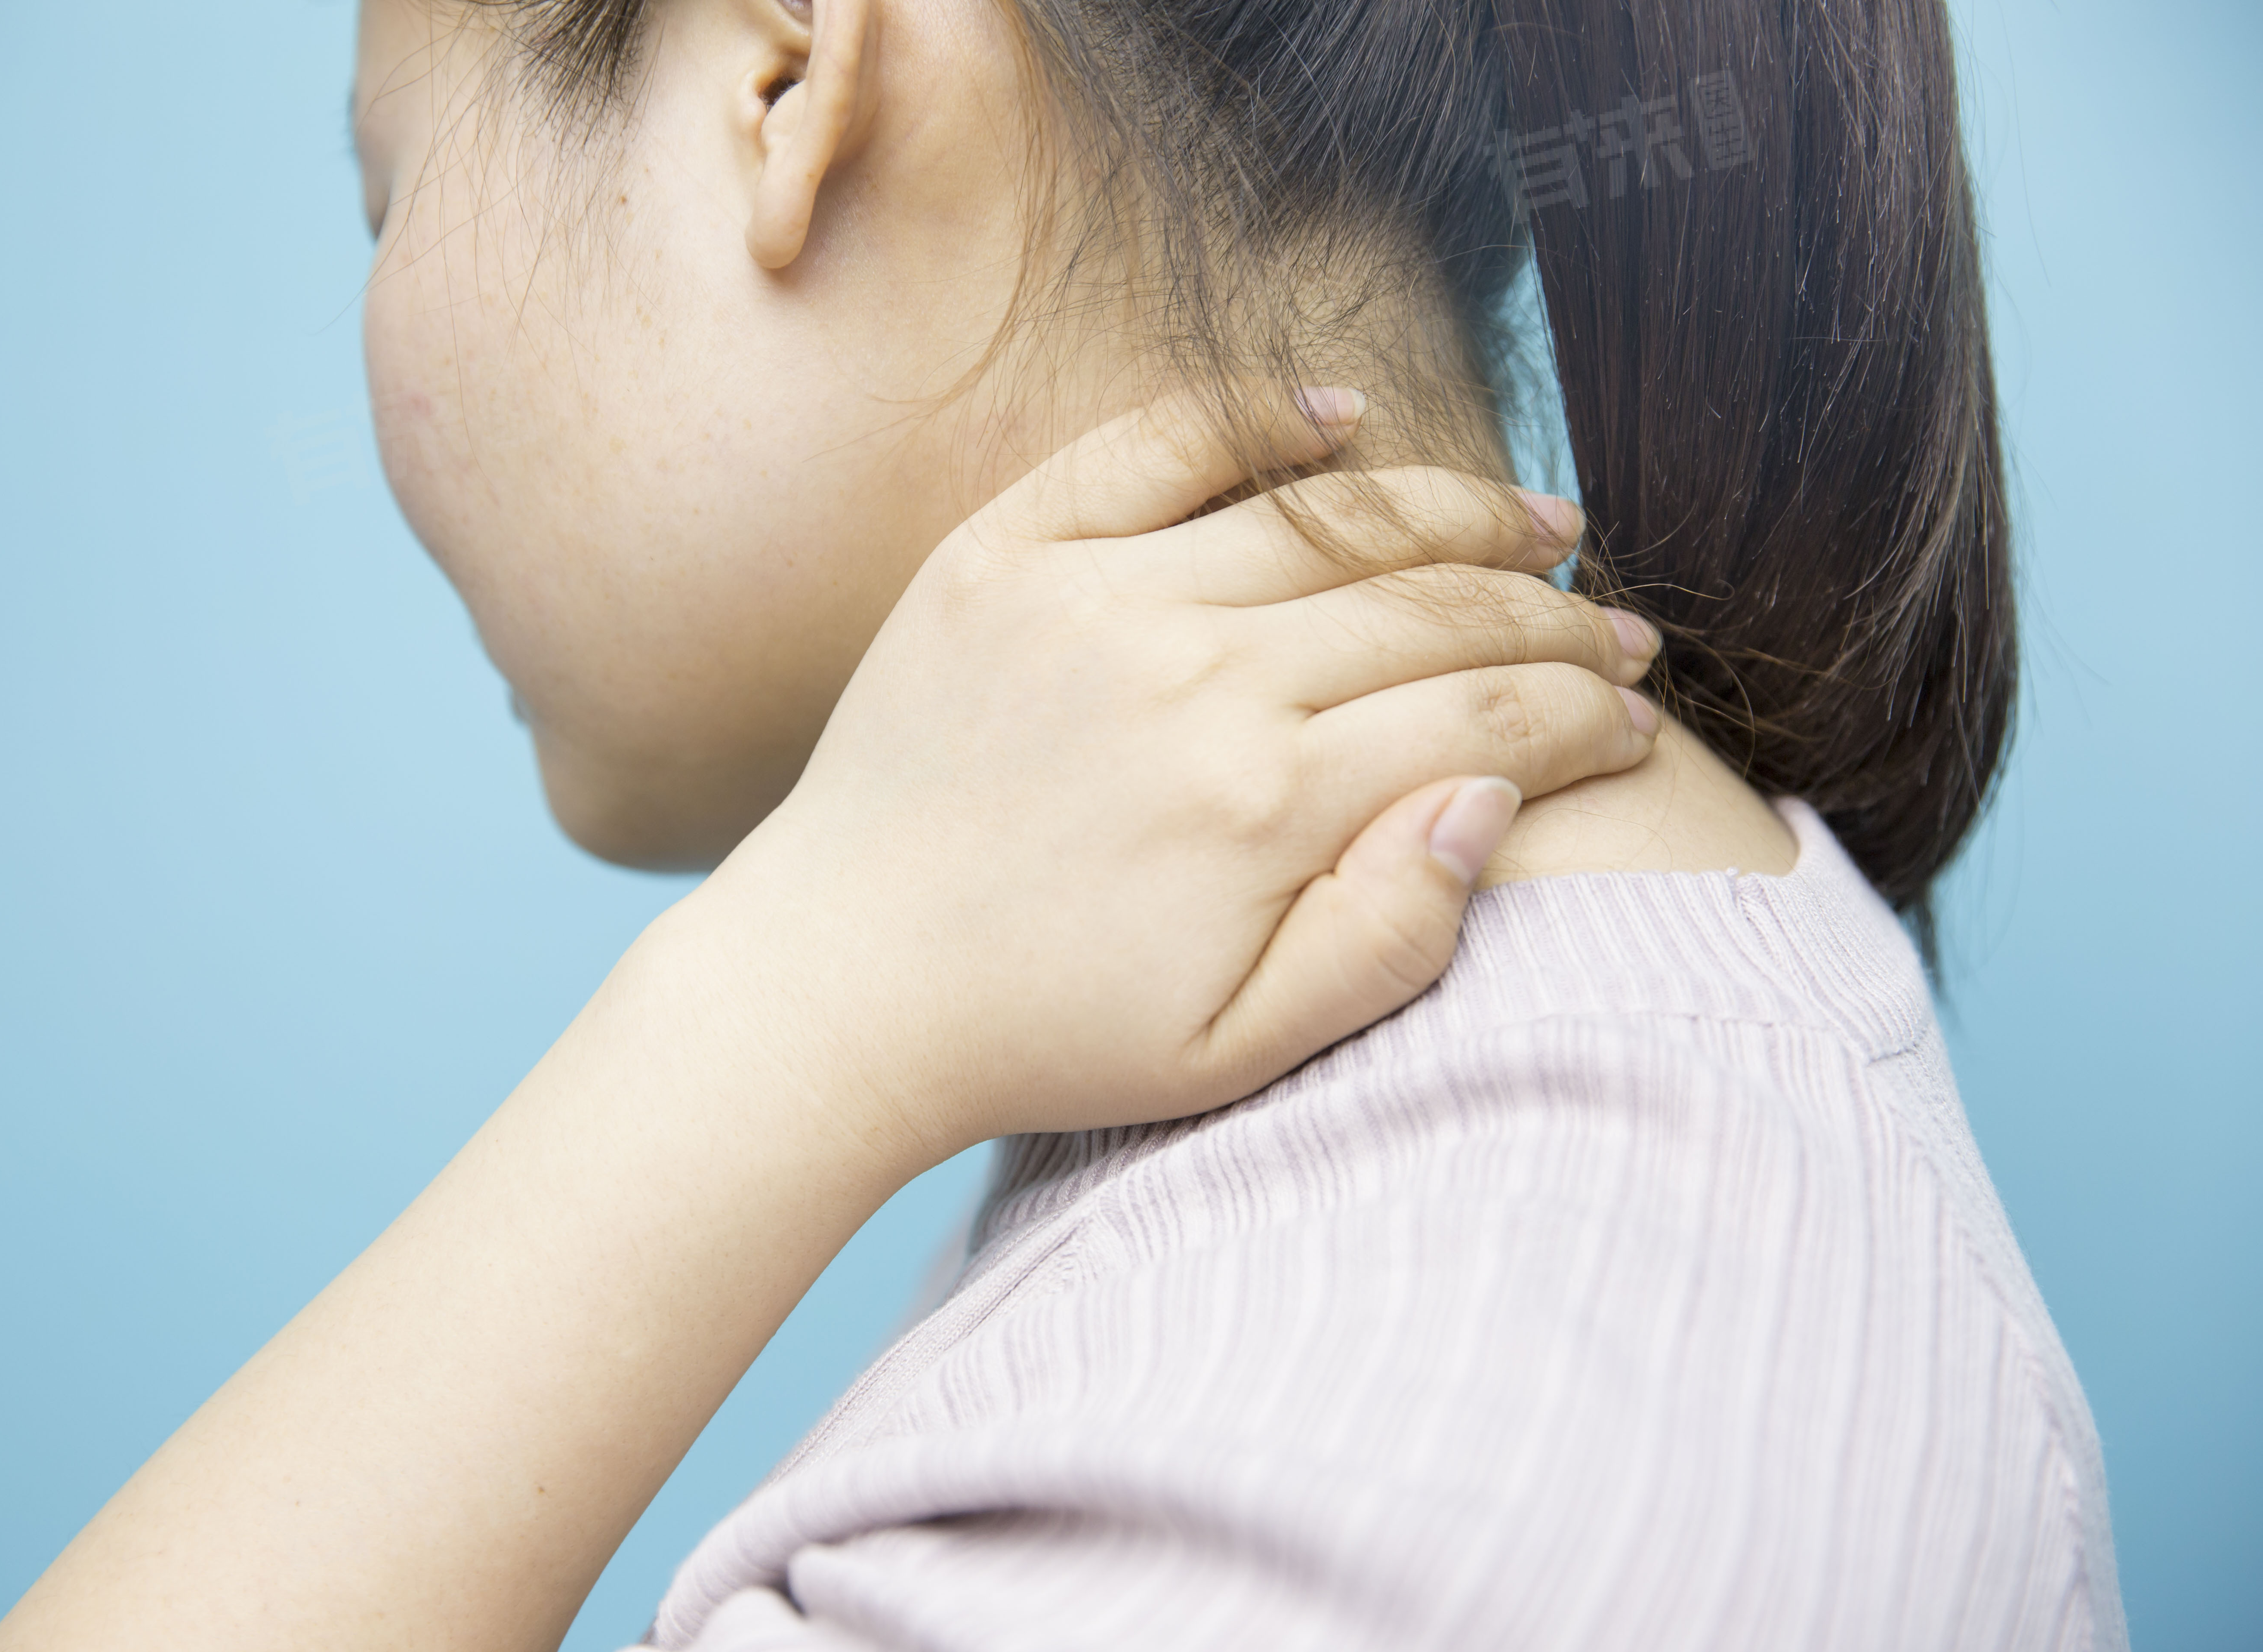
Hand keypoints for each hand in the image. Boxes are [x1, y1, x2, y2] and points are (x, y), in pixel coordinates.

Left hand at [659, 386, 1660, 1158]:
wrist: (840, 983)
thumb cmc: (1047, 1031)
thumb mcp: (1235, 1047)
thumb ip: (1387, 936)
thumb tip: (1497, 797)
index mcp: (1263, 802)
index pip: (1488, 714)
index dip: (1589, 713)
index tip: (1637, 718)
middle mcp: (1192, 676)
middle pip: (1430, 606)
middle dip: (1553, 617)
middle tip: (1619, 628)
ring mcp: (1094, 598)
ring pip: (1327, 515)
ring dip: (1456, 512)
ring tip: (1537, 524)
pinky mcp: (1004, 554)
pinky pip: (1156, 443)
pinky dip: (1260, 414)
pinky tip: (1345, 415)